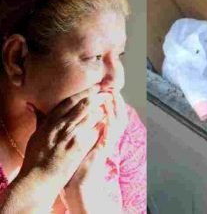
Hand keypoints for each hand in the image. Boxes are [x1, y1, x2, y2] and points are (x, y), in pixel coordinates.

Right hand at [2, 87, 105, 212]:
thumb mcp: (37, 137)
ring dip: (101, 107)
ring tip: (109, 104)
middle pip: (82, 105)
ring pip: (90, 114)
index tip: (92, 88)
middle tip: (106, 91)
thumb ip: (43, 122)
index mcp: (50, 122)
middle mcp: (61, 125)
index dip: (82, 92)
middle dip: (96, 96)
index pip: (68, 102)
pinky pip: (94, 130)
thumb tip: (39, 110)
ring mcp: (71, 134)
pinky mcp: (79, 145)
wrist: (39, 179)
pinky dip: (101, 123)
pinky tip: (108, 120)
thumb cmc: (36, 160)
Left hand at [63, 92, 128, 212]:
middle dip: (116, 99)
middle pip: (119, 112)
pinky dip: (111, 120)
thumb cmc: (77, 160)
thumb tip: (77, 110)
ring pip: (119, 120)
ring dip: (116, 106)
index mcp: (103, 131)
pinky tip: (107, 111)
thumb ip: (83, 125)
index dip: (110, 99)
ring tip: (113, 94)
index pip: (111, 111)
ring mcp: (109, 141)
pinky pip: (112, 131)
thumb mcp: (81, 138)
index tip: (105, 86)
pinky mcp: (106, 148)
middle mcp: (108, 135)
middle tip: (112, 86)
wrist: (79, 180)